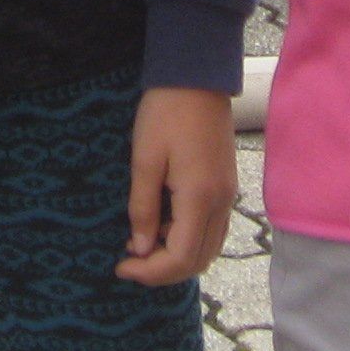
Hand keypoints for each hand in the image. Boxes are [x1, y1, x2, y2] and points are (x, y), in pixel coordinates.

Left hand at [118, 87, 236, 286]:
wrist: (197, 77)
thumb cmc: (165, 113)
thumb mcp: (144, 160)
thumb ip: (143, 208)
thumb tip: (140, 249)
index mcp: (200, 198)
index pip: (180, 258)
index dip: (150, 272)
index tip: (121, 266)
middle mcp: (221, 203)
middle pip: (198, 261)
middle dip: (163, 271)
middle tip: (129, 262)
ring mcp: (228, 195)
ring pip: (209, 248)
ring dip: (177, 257)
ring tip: (143, 244)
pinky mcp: (226, 185)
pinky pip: (212, 229)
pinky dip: (189, 239)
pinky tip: (163, 225)